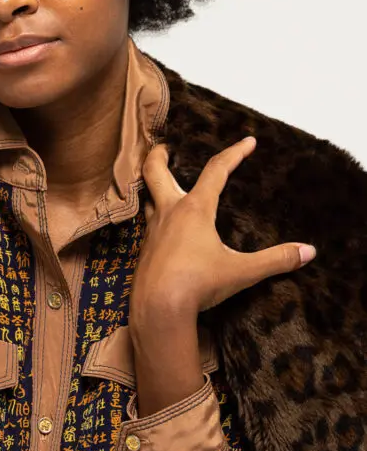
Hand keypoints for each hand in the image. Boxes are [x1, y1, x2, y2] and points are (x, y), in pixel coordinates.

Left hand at [129, 136, 316, 327]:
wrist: (157, 309)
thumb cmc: (198, 284)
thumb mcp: (242, 272)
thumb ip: (275, 260)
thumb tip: (308, 252)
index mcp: (195, 209)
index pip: (216, 170)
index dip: (234, 153)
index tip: (248, 141)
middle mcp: (170, 213)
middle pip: (155, 172)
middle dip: (159, 156)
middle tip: (165, 148)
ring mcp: (152, 232)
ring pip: (149, 200)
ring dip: (154, 188)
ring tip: (163, 186)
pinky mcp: (144, 251)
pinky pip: (148, 227)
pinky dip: (155, 220)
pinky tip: (164, 232)